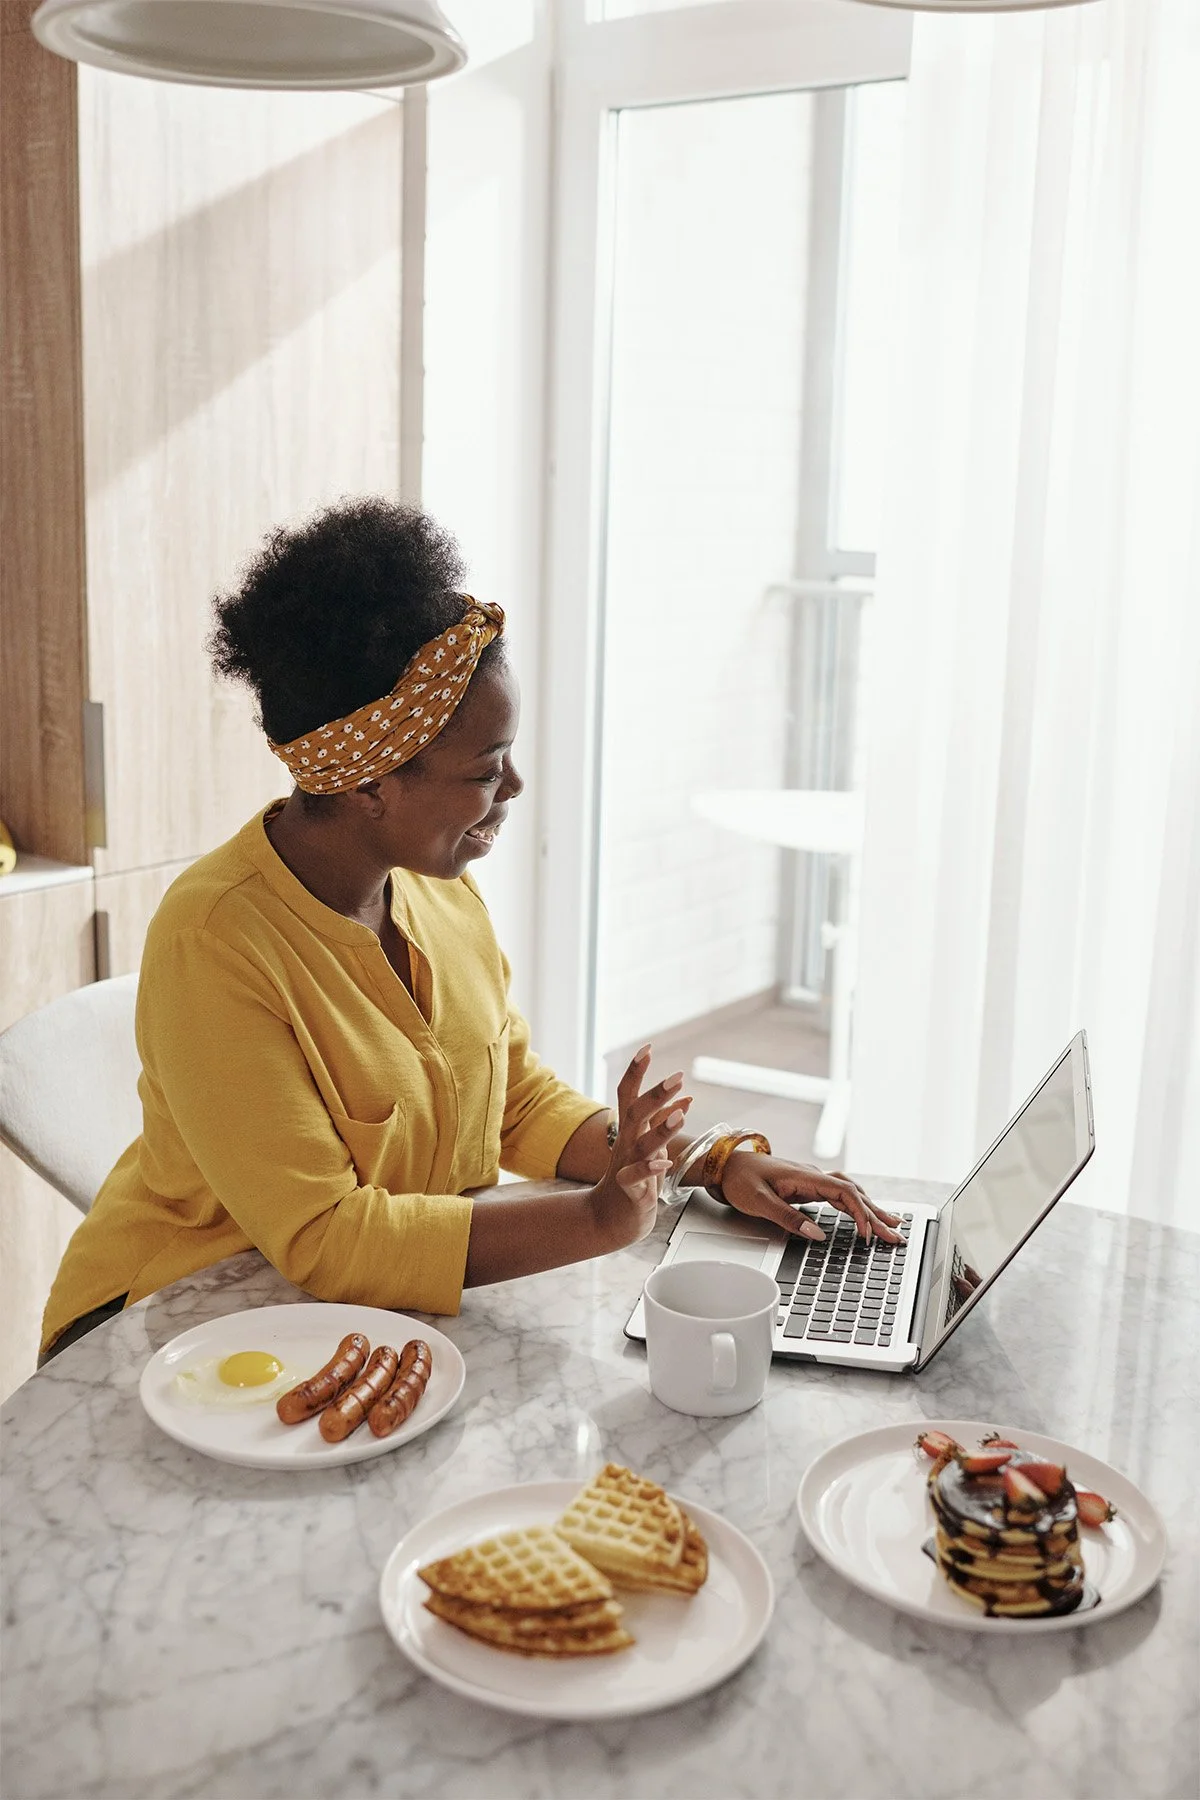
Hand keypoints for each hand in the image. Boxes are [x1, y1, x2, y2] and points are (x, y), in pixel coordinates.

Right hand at [588, 1047, 691, 1249]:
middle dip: (655, 1094)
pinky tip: (663, 1163)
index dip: (636, 1071)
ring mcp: (625, 1165)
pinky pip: (636, 1177)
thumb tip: (685, 1097)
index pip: (628, 1094)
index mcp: (630, 1130)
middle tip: (677, 1077)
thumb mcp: (651, 1148)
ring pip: (642, 1144)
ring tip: (680, 1116)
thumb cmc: (634, 1180)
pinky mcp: (629, 1189)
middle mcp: (625, 1144)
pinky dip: (649, 1169)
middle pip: (636, 1113)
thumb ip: (664, 1122)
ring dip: (660, 1130)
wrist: (611, 1218)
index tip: (647, 1048)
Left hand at [719, 1154, 902, 1242]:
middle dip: (877, 1215)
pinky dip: (856, 1205)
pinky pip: (839, 1195)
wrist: (724, 1164)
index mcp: (804, 1177)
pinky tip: (864, 1214)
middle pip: (853, 1194)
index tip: (869, 1235)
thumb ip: (788, 1218)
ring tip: (891, 1225)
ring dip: (870, 1209)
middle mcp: (813, 1176)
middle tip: (896, 1235)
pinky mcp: (807, 1186)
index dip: (861, 1214)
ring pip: (849, 1193)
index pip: (844, 1193)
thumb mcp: (759, 1202)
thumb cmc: (739, 1180)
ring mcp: (811, 1180)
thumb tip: (817, 1235)